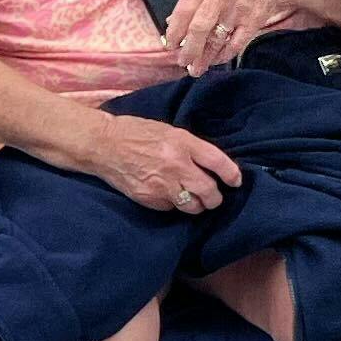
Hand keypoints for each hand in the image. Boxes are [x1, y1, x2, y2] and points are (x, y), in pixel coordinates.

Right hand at [77, 111, 242, 216]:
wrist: (104, 145)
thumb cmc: (138, 133)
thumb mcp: (170, 131)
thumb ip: (191, 148)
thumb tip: (212, 165)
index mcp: (183, 143)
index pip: (217, 162)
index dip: (231, 174)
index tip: (236, 181)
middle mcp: (176, 165)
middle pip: (209, 191)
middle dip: (216, 197)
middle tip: (214, 196)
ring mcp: (162, 185)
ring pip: (193, 206)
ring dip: (198, 205)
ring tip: (195, 199)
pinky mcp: (149, 199)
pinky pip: (172, 208)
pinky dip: (175, 205)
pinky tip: (171, 196)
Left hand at [162, 0, 316, 76]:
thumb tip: (171, 21)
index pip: (183, 11)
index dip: (174, 32)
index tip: (169, 45)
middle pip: (198, 29)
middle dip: (188, 50)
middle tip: (182, 62)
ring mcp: (238, 9)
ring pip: (216, 40)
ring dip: (204, 58)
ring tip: (196, 69)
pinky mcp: (254, 21)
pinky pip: (235, 44)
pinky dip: (224, 55)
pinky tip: (216, 60)